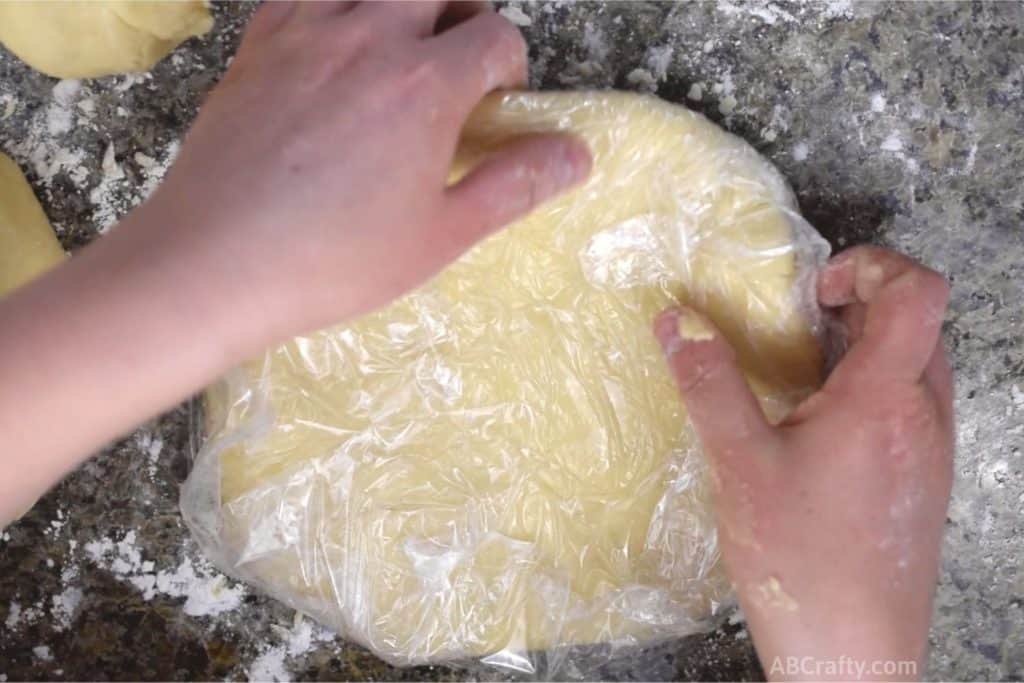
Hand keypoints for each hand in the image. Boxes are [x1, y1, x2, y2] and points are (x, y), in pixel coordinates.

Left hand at [0, 2, 590, 522]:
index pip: (495, 36)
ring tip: (398, 48)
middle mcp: (368, 35)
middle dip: (462, 15)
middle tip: (454, 67)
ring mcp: (305, 31)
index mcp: (424, 83)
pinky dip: (334, 5)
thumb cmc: (335, 260)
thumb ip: (513, 184)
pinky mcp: (257, 42)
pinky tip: (332, 47)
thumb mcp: (441, 235)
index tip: (493, 107)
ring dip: (401, 5)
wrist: (212, 261)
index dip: (508, 68)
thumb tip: (577, 154)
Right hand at [654, 246, 952, 680]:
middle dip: (860, 300)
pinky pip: (910, 403)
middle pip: (917, 319)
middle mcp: (924, 416)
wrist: (853, 652)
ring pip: (917, 362)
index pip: (916, 290)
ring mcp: (931, 450)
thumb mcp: (740, 465)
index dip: (870, 264)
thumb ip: (710, 385)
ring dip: (866, 344)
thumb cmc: (800, 561)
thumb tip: (678, 321)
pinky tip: (817, 426)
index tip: (814, 291)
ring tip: (801, 372)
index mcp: (885, 400)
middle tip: (798, 322)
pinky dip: (872, 386)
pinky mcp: (924, 479)